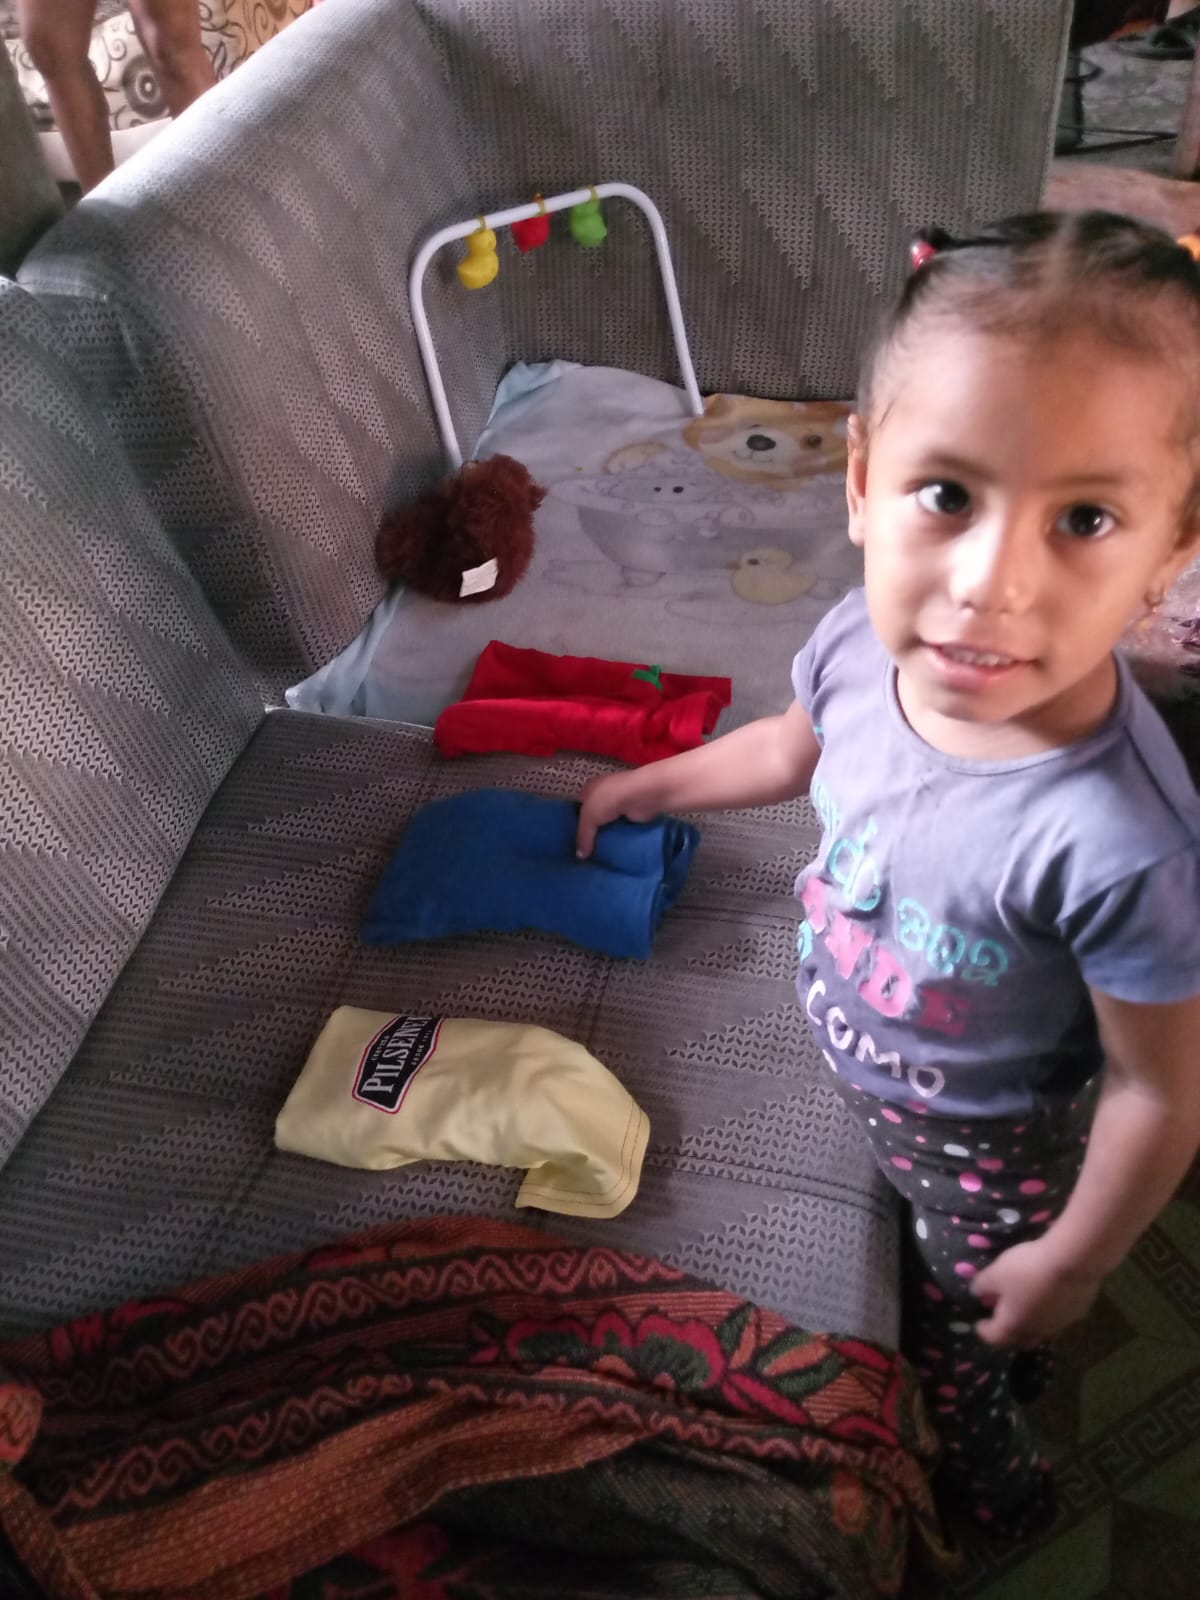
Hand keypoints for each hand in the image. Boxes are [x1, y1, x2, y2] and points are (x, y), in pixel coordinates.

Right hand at [576, 772, 656, 857]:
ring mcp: (619, 804)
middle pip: (593, 817)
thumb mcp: (588, 817)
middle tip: (584, 852)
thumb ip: (583, 836)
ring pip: (607, 824)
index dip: (573, 822)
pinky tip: (613, 850)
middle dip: (590, 832)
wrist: (642, 795)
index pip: (577, 807)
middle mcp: (603, 794)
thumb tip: (581, 856)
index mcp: (589, 788)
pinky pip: (620, 829)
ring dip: (605, 836)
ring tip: (597, 854)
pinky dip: (618, 838)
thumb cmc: (609, 799)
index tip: (571, 840)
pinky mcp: (632, 814)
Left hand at [971, 1238, 1102, 1347]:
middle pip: (1022, 1341)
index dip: (985, 1331)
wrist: (1071, 1263)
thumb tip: (976, 1292)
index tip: (979, 1325)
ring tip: (1028, 1309)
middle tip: (1004, 1322)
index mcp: (1014, 1325)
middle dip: (1011, 1334)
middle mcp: (1038, 1331)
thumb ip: (982, 1285)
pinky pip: (1061, 1317)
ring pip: (1044, 1330)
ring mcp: (1061, 1324)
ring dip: (1034, 1323)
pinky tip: (1052, 1298)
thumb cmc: (1026, 1270)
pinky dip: (1052, 1311)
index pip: (995, 1337)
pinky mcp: (1078, 1312)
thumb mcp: (995, 1273)